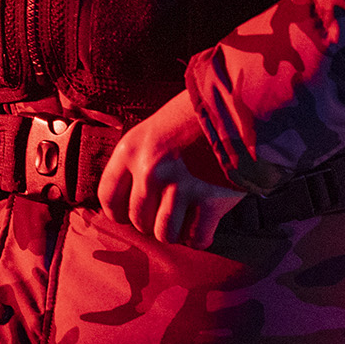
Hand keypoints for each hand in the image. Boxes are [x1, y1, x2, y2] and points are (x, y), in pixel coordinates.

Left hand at [95, 93, 243, 249]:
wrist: (236, 106)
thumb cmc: (192, 117)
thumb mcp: (152, 129)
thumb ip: (139, 161)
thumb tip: (130, 200)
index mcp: (130, 150)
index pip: (108, 198)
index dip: (118, 213)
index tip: (128, 216)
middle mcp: (150, 170)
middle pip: (138, 220)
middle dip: (151, 222)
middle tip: (166, 213)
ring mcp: (180, 186)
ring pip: (164, 234)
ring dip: (175, 232)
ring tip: (184, 220)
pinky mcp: (210, 199)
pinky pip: (197, 238)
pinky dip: (201, 237)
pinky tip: (204, 226)